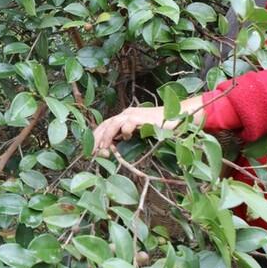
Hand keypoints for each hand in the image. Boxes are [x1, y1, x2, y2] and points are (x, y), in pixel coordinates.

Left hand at [92, 96, 207, 156]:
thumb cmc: (158, 126)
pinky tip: (126, 138)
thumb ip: (125, 137)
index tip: (89, 150)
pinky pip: (128, 123)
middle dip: (96, 139)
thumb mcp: (138, 133)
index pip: (104, 126)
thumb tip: (111, 149)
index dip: (96, 137)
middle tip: (91, 153)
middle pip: (105, 124)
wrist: (176, 115)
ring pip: (113, 123)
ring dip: (106, 137)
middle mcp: (126, 114)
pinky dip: (125, 131)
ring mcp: (133, 114)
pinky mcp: (142, 117)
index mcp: (123, 117)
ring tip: (103, 149)